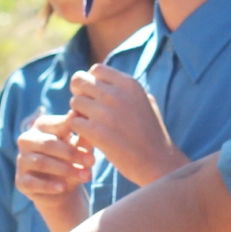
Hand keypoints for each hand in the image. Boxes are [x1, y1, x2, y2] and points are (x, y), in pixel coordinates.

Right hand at [16, 113, 92, 197]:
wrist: (63, 189)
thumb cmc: (72, 160)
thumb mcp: (80, 148)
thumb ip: (84, 137)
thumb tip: (88, 120)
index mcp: (41, 126)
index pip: (55, 124)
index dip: (73, 131)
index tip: (93, 135)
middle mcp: (27, 141)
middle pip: (48, 144)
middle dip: (71, 153)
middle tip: (92, 161)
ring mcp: (22, 161)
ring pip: (41, 162)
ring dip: (65, 170)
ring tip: (85, 176)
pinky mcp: (21, 181)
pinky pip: (33, 182)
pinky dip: (49, 185)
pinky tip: (63, 187)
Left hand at [66, 67, 184, 185]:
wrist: (156, 161)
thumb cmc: (151, 133)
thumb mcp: (145, 101)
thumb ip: (125, 88)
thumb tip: (105, 78)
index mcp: (129, 84)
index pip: (96, 69)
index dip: (90, 81)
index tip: (93, 94)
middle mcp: (116, 94)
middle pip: (80, 81)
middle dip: (79, 93)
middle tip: (85, 109)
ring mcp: (105, 112)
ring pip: (75, 102)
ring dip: (79, 113)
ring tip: (90, 124)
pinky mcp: (96, 131)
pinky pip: (74, 121)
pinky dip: (78, 129)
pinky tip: (90, 137)